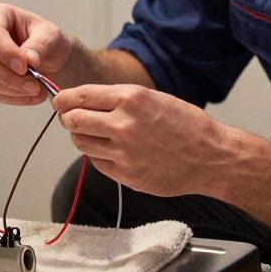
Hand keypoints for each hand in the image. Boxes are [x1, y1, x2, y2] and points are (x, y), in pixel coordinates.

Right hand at [0, 3, 72, 105]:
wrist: (51, 58)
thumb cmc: (47, 40)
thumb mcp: (51, 36)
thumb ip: (40, 45)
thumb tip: (28, 60)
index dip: (6, 52)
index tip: (24, 67)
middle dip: (7, 76)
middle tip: (33, 85)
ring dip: (11, 89)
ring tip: (37, 91)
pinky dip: (12, 98)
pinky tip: (30, 96)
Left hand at [53, 84, 226, 196]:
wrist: (211, 157)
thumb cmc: (186, 125)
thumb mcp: (152, 97)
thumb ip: (118, 99)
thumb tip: (84, 100)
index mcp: (130, 99)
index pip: (79, 96)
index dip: (63, 99)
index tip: (59, 101)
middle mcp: (123, 124)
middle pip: (72, 120)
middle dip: (67, 118)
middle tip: (71, 118)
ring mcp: (123, 152)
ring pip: (80, 143)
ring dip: (81, 137)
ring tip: (95, 135)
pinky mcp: (125, 175)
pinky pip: (96, 162)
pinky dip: (99, 156)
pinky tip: (113, 151)